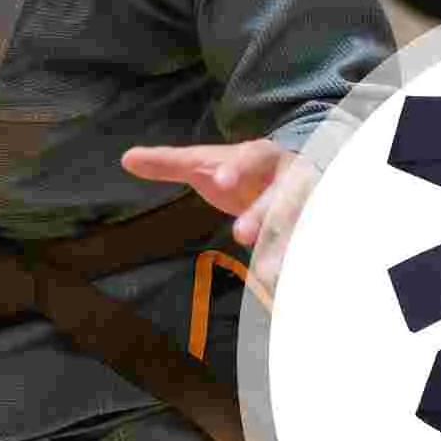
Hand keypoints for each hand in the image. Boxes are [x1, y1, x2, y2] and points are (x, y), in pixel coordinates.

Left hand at [120, 138, 318, 294]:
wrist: (291, 174)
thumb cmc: (241, 171)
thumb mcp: (207, 164)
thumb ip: (170, 163)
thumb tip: (126, 158)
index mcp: (263, 155)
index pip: (253, 155)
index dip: (239, 168)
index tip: (221, 181)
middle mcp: (291, 176)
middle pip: (282, 192)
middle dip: (265, 213)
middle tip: (241, 235)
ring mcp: (308, 204)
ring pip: (301, 222)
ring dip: (286, 245)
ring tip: (268, 272)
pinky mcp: (313, 227)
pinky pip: (310, 245)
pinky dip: (301, 263)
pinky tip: (286, 284)